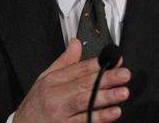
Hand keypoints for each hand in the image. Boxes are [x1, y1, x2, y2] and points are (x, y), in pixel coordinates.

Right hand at [13, 39, 130, 122]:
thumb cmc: (35, 105)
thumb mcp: (45, 79)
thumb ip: (64, 62)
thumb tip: (76, 43)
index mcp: (53, 81)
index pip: (78, 69)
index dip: (98, 64)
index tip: (114, 60)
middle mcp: (56, 96)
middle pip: (84, 84)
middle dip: (106, 79)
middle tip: (124, 75)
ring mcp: (59, 113)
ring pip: (85, 103)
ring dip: (105, 98)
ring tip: (122, 93)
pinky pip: (83, 122)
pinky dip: (98, 118)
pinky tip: (111, 114)